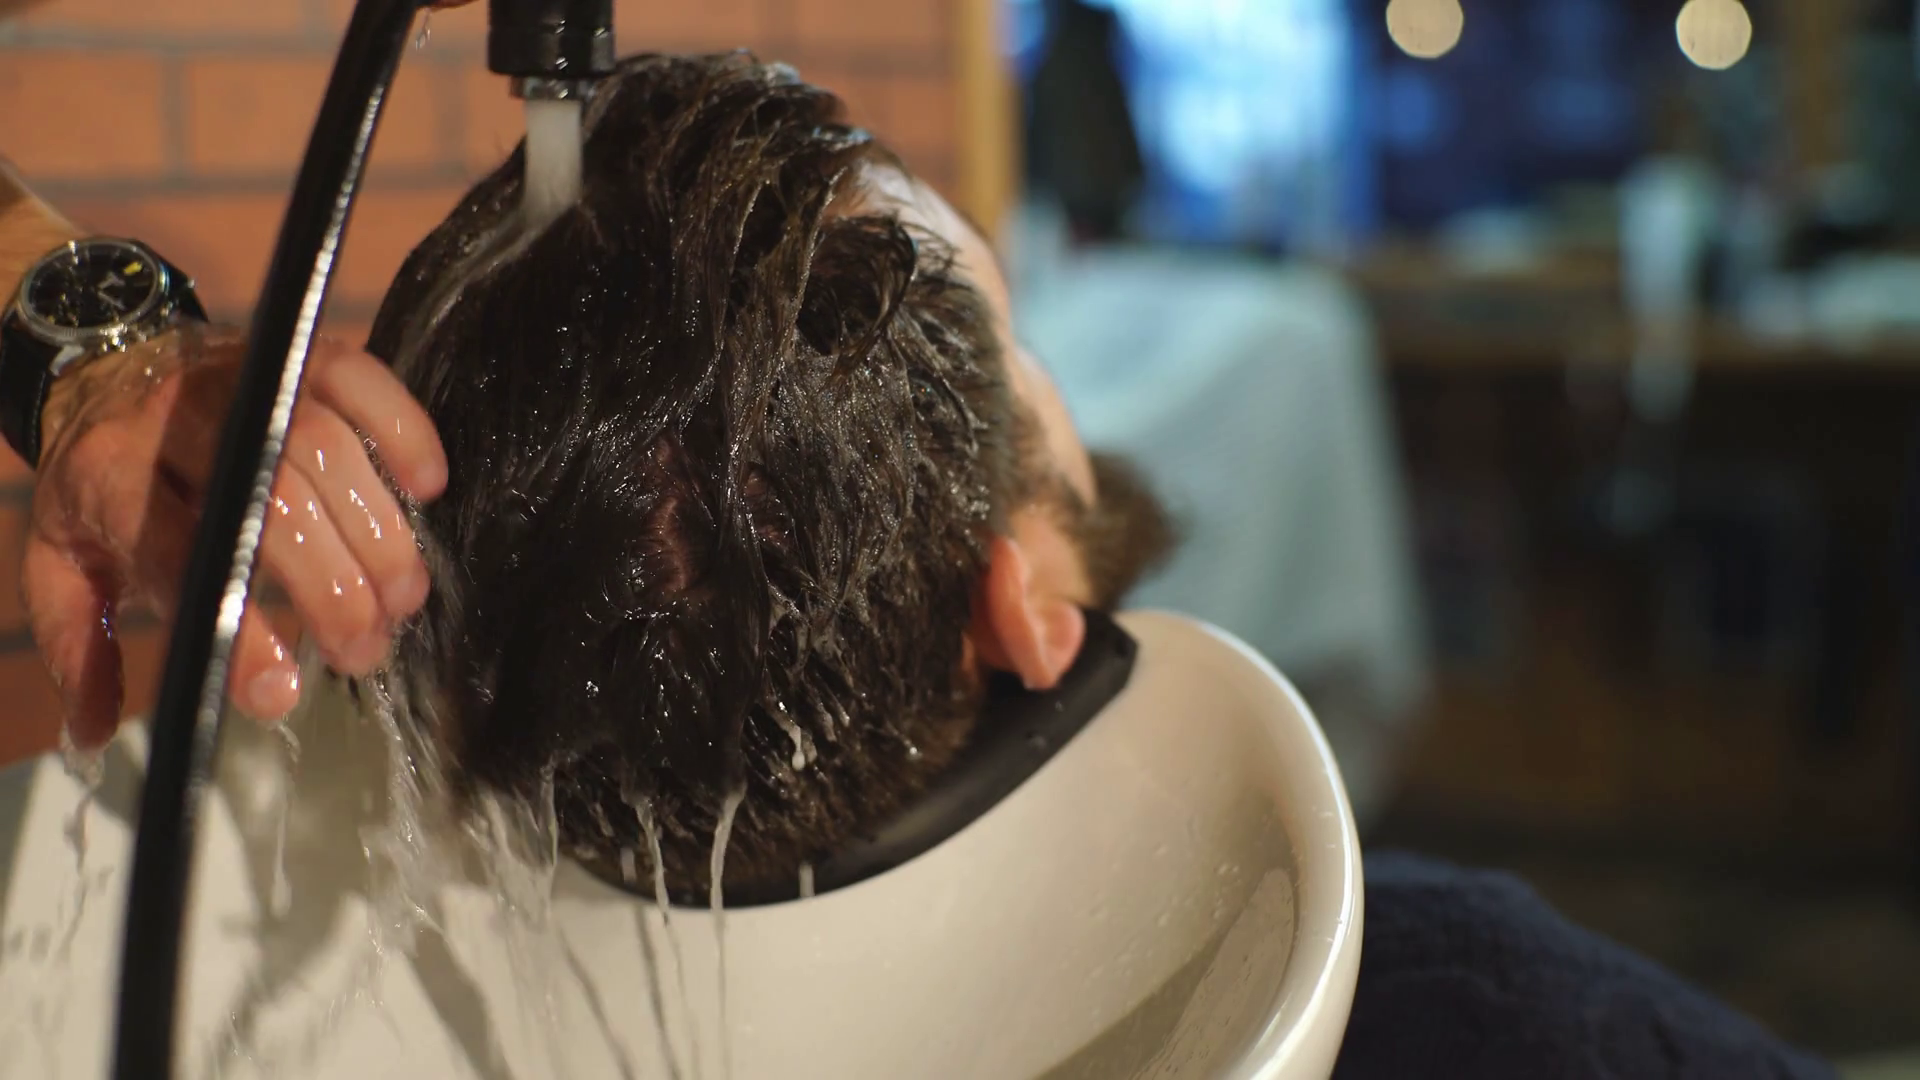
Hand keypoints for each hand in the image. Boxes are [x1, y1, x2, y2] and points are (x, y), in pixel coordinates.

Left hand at [25, 324, 447, 748]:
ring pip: (325, 446)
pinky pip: (359, 376)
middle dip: (331, 586)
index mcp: (110, 481)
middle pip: (270, 501)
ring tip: (403, 599)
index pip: (183, 556)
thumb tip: (91, 734)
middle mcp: (176, 422)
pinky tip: (426, 489)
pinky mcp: (293, 353)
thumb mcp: (60, 562)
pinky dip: (402, 430)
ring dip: (378, 531)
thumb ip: (77, 645)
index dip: (239, 627)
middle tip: (365, 651)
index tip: (282, 694)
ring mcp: (241, 377)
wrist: (99, 363)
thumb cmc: (99, 481)